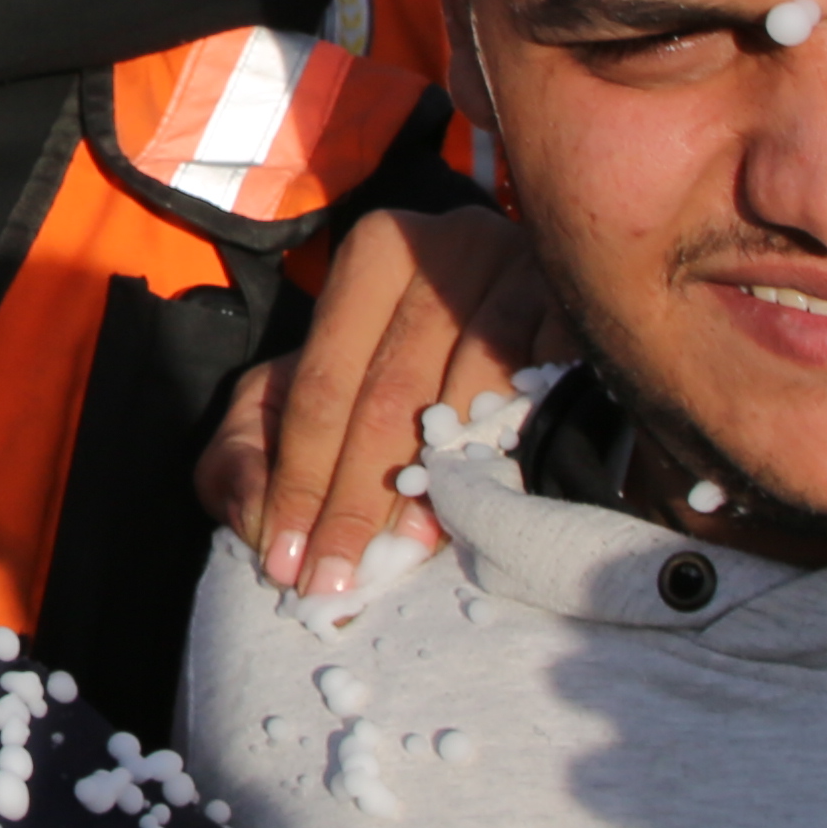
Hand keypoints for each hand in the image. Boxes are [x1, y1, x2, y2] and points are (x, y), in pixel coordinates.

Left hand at [196, 205, 559, 598]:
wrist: (523, 306)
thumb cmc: (383, 366)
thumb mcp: (291, 389)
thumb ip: (246, 451)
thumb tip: (259, 520)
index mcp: (375, 254)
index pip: (323, 387)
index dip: (300, 481)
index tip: (287, 562)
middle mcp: (451, 247)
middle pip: (392, 398)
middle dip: (358, 502)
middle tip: (338, 580)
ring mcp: (523, 273)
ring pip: (469, 401)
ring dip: (440, 488)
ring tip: (412, 555)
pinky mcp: (580, 310)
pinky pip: (544, 393)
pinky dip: (517, 453)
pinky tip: (497, 506)